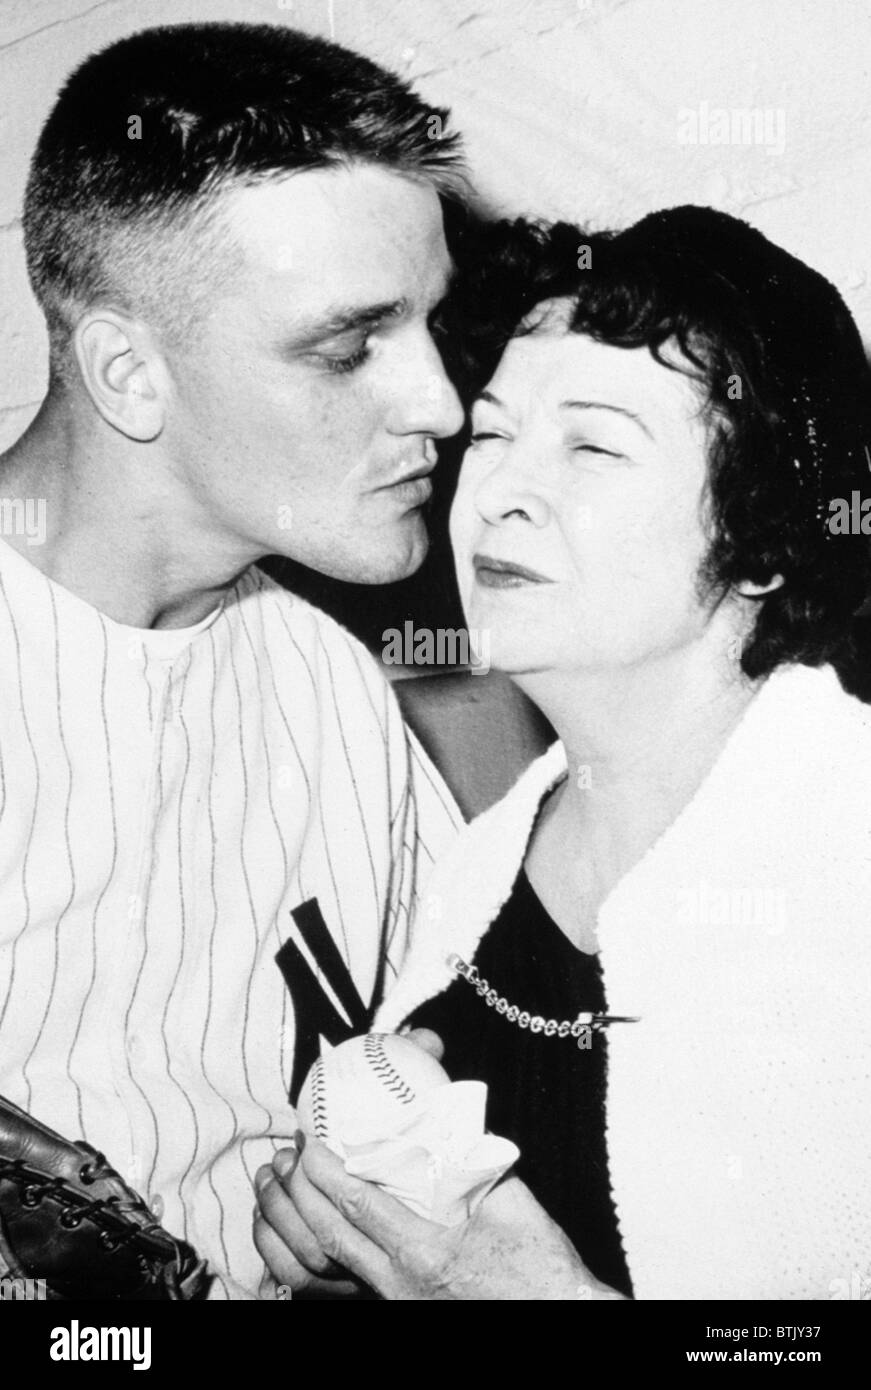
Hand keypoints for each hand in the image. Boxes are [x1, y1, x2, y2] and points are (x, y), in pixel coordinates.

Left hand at [256, 1133, 626, 1300]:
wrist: (562, 1316)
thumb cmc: (542, 1266)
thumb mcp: (513, 1201)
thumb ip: (476, 1161)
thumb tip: (451, 1121)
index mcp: (425, 1251)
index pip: (356, 1203)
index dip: (326, 1169)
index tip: (310, 1138)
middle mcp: (401, 1283)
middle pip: (331, 1236)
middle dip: (301, 1194)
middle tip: (290, 1158)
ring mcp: (400, 1303)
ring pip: (337, 1262)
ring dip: (309, 1223)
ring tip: (296, 1189)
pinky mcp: (405, 1312)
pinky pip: (356, 1279)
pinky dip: (336, 1249)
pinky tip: (331, 1226)